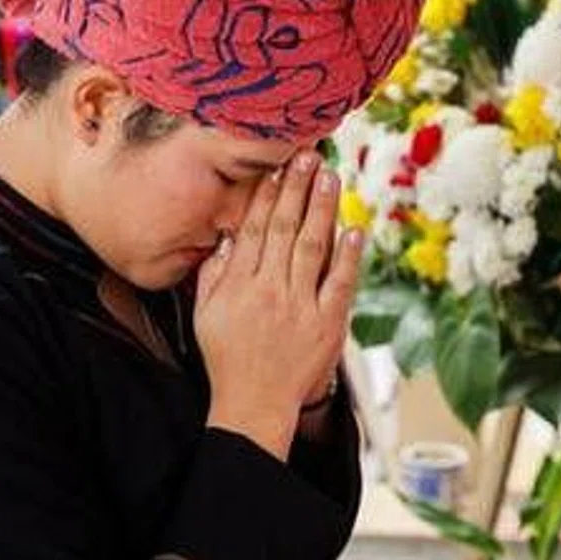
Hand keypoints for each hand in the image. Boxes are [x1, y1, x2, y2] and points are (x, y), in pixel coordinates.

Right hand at [195, 152, 364, 460]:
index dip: (267, 193)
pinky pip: (338, 285)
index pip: (254, 227)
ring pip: (311, 248)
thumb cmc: (227, 357)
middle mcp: (268, 291)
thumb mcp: (206, 313)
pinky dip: (347, 257)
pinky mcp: (326, 326)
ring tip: (331, 177)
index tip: (278, 165)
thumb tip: (228, 234)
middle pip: (284, 229)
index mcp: (238, 285)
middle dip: (297, 188)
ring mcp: (299, 307)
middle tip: (309, 155)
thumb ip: (214, 273)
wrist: (253, 404)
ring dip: (322, 210)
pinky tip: (354, 230)